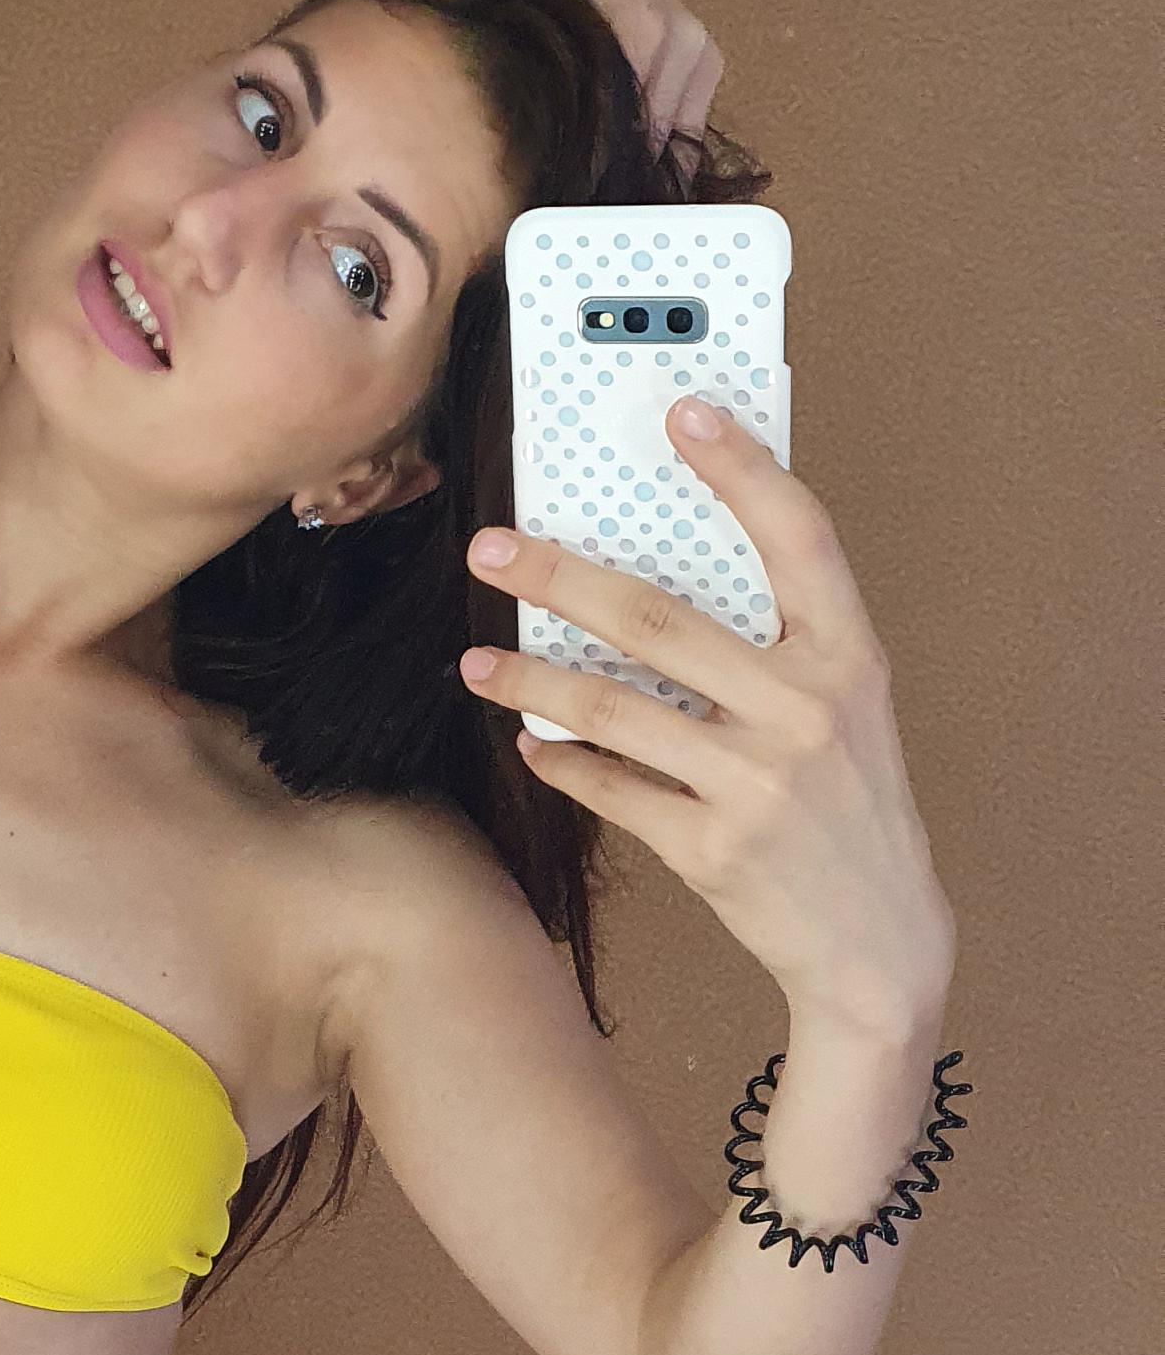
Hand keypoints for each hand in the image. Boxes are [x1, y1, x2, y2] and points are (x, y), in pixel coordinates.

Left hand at [458, 401, 957, 1036]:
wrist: (878, 943)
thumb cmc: (850, 806)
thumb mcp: (847, 710)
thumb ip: (783, 643)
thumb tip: (673, 566)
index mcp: (849, 658)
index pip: (798, 537)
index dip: (741, 469)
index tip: (681, 411)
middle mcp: (804, 712)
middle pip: (658, 620)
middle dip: (559, 577)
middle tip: (490, 548)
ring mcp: (756, 785)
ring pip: (614, 710)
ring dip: (531, 680)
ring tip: (477, 660)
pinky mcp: (712, 850)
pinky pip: (613, 790)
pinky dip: (563, 764)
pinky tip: (531, 744)